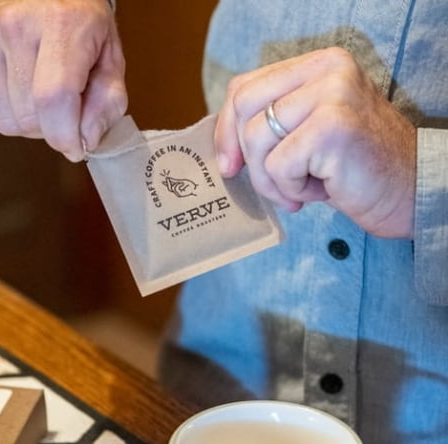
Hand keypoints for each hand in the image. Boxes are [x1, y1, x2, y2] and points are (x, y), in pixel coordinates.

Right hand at [0, 0, 126, 160]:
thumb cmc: (84, 34)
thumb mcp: (111, 65)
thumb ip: (106, 106)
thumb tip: (84, 141)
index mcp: (62, 24)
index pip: (53, 98)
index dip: (65, 136)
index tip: (76, 148)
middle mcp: (16, 25)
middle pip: (29, 117)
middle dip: (51, 127)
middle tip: (63, 106)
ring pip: (7, 122)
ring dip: (29, 122)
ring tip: (40, 94)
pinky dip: (7, 114)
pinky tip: (19, 90)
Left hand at [215, 47, 415, 237]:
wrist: (407, 191)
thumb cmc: (351, 168)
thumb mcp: (307, 134)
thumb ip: (271, 125)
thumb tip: (222, 149)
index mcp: (317, 65)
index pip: (244, 87)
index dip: (225, 130)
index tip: (229, 165)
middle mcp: (326, 69)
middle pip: (243, 108)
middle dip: (248, 158)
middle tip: (274, 185)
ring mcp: (332, 94)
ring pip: (256, 140)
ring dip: (272, 180)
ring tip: (302, 188)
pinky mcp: (333, 126)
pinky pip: (278, 165)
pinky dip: (291, 190)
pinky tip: (321, 190)